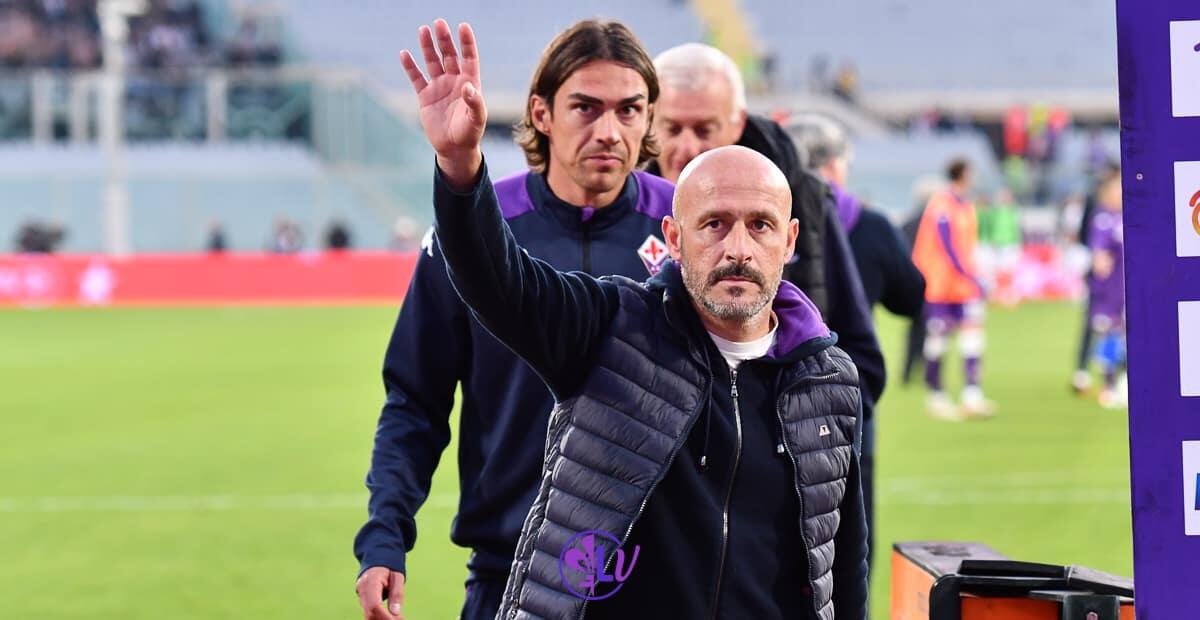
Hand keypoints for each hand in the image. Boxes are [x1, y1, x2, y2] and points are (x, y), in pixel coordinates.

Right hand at [356, 567, 404, 619]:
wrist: (377, 564)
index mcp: (371, 581)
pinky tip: (390, 618)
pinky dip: (378, 618)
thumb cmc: (389, 569)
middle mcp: (362, 590)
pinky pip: (369, 613)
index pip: (374, 604)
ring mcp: (360, 596)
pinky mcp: (363, 602)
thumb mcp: (397, 577)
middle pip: (370, 612)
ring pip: (368, 615)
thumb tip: (395, 613)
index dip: (385, 616)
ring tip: (396, 619)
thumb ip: (396, 593)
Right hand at [400, 19, 485, 187]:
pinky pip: (416, 77)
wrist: (454, 148)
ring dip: (427, 47)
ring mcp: (439, 87)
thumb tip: (469, 87)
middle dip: (444, 39)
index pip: (469, 57)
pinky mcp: (425, 96)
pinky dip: (410, 66)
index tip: (463, 26)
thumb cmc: (470, 133)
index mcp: (470, 83)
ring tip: (423, 30)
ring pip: (432, 62)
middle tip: (439, 23)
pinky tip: (405, 54)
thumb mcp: (476, 119)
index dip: (466, 42)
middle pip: (449, 55)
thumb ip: (475, 102)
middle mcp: (454, 81)